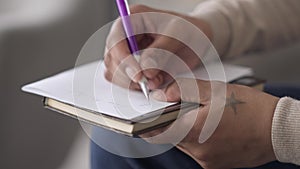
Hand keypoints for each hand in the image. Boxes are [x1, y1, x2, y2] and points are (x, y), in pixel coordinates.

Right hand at [104, 5, 211, 89]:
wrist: (197, 39)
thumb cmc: (189, 30)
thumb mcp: (179, 35)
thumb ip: (161, 52)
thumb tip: (145, 69)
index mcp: (133, 20)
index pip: (116, 40)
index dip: (123, 59)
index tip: (139, 75)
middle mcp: (126, 36)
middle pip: (112, 59)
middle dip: (128, 74)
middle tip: (148, 82)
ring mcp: (127, 53)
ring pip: (115, 72)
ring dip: (130, 82)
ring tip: (153, 81)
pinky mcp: (133, 67)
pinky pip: (125, 81)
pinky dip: (136, 87)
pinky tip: (152, 83)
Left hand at [142, 78, 278, 168]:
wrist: (279, 130)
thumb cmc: (250, 107)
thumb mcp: (216, 91)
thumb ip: (184, 90)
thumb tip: (161, 94)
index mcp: (195, 130)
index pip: (158, 132)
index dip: (147, 126)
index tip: (140, 119)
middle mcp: (198, 151)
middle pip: (172, 137)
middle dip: (172, 124)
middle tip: (179, 109)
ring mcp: (207, 161)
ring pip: (185, 144)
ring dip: (186, 131)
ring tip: (201, 117)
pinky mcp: (216, 165)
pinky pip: (198, 152)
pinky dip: (198, 140)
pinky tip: (212, 128)